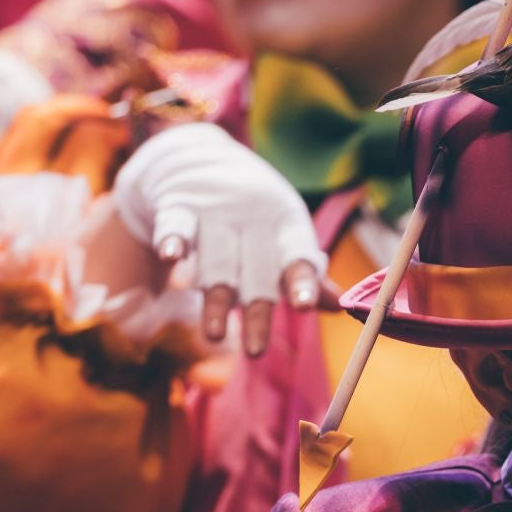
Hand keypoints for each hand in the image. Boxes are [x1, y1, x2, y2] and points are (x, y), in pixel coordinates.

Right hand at [110, 123, 324, 356]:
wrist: (198, 159)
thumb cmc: (252, 214)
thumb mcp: (283, 234)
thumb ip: (305, 272)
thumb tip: (341, 306)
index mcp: (287, 223)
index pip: (298, 253)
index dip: (303, 280)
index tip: (306, 306)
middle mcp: (253, 216)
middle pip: (257, 270)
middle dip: (256, 311)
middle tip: (256, 352)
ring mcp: (215, 210)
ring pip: (216, 259)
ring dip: (214, 297)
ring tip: (213, 334)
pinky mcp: (178, 205)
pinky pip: (176, 224)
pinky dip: (173, 238)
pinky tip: (169, 256)